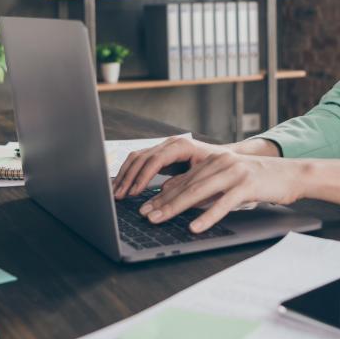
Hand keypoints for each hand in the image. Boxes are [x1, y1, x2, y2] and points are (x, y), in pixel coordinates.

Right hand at [112, 136, 229, 198]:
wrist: (223, 157)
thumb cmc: (216, 166)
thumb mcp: (204, 175)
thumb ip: (185, 181)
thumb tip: (165, 191)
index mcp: (182, 145)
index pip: (156, 159)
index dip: (144, 175)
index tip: (135, 191)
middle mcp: (170, 143)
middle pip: (142, 157)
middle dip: (129, 177)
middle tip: (120, 195)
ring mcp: (163, 147)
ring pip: (137, 157)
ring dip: (125, 175)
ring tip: (116, 192)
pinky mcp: (160, 155)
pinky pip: (139, 161)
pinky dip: (129, 172)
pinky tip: (122, 185)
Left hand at [130, 149, 306, 233]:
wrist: (293, 174)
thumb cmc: (261, 180)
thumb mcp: (230, 179)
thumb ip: (207, 185)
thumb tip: (179, 196)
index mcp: (215, 161)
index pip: (182, 179)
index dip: (162, 194)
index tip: (145, 206)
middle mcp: (221, 163)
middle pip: (186, 185)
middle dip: (162, 201)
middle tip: (145, 215)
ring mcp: (234, 173)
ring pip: (199, 192)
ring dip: (176, 207)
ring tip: (160, 219)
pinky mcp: (247, 185)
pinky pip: (223, 203)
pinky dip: (207, 216)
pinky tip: (195, 226)